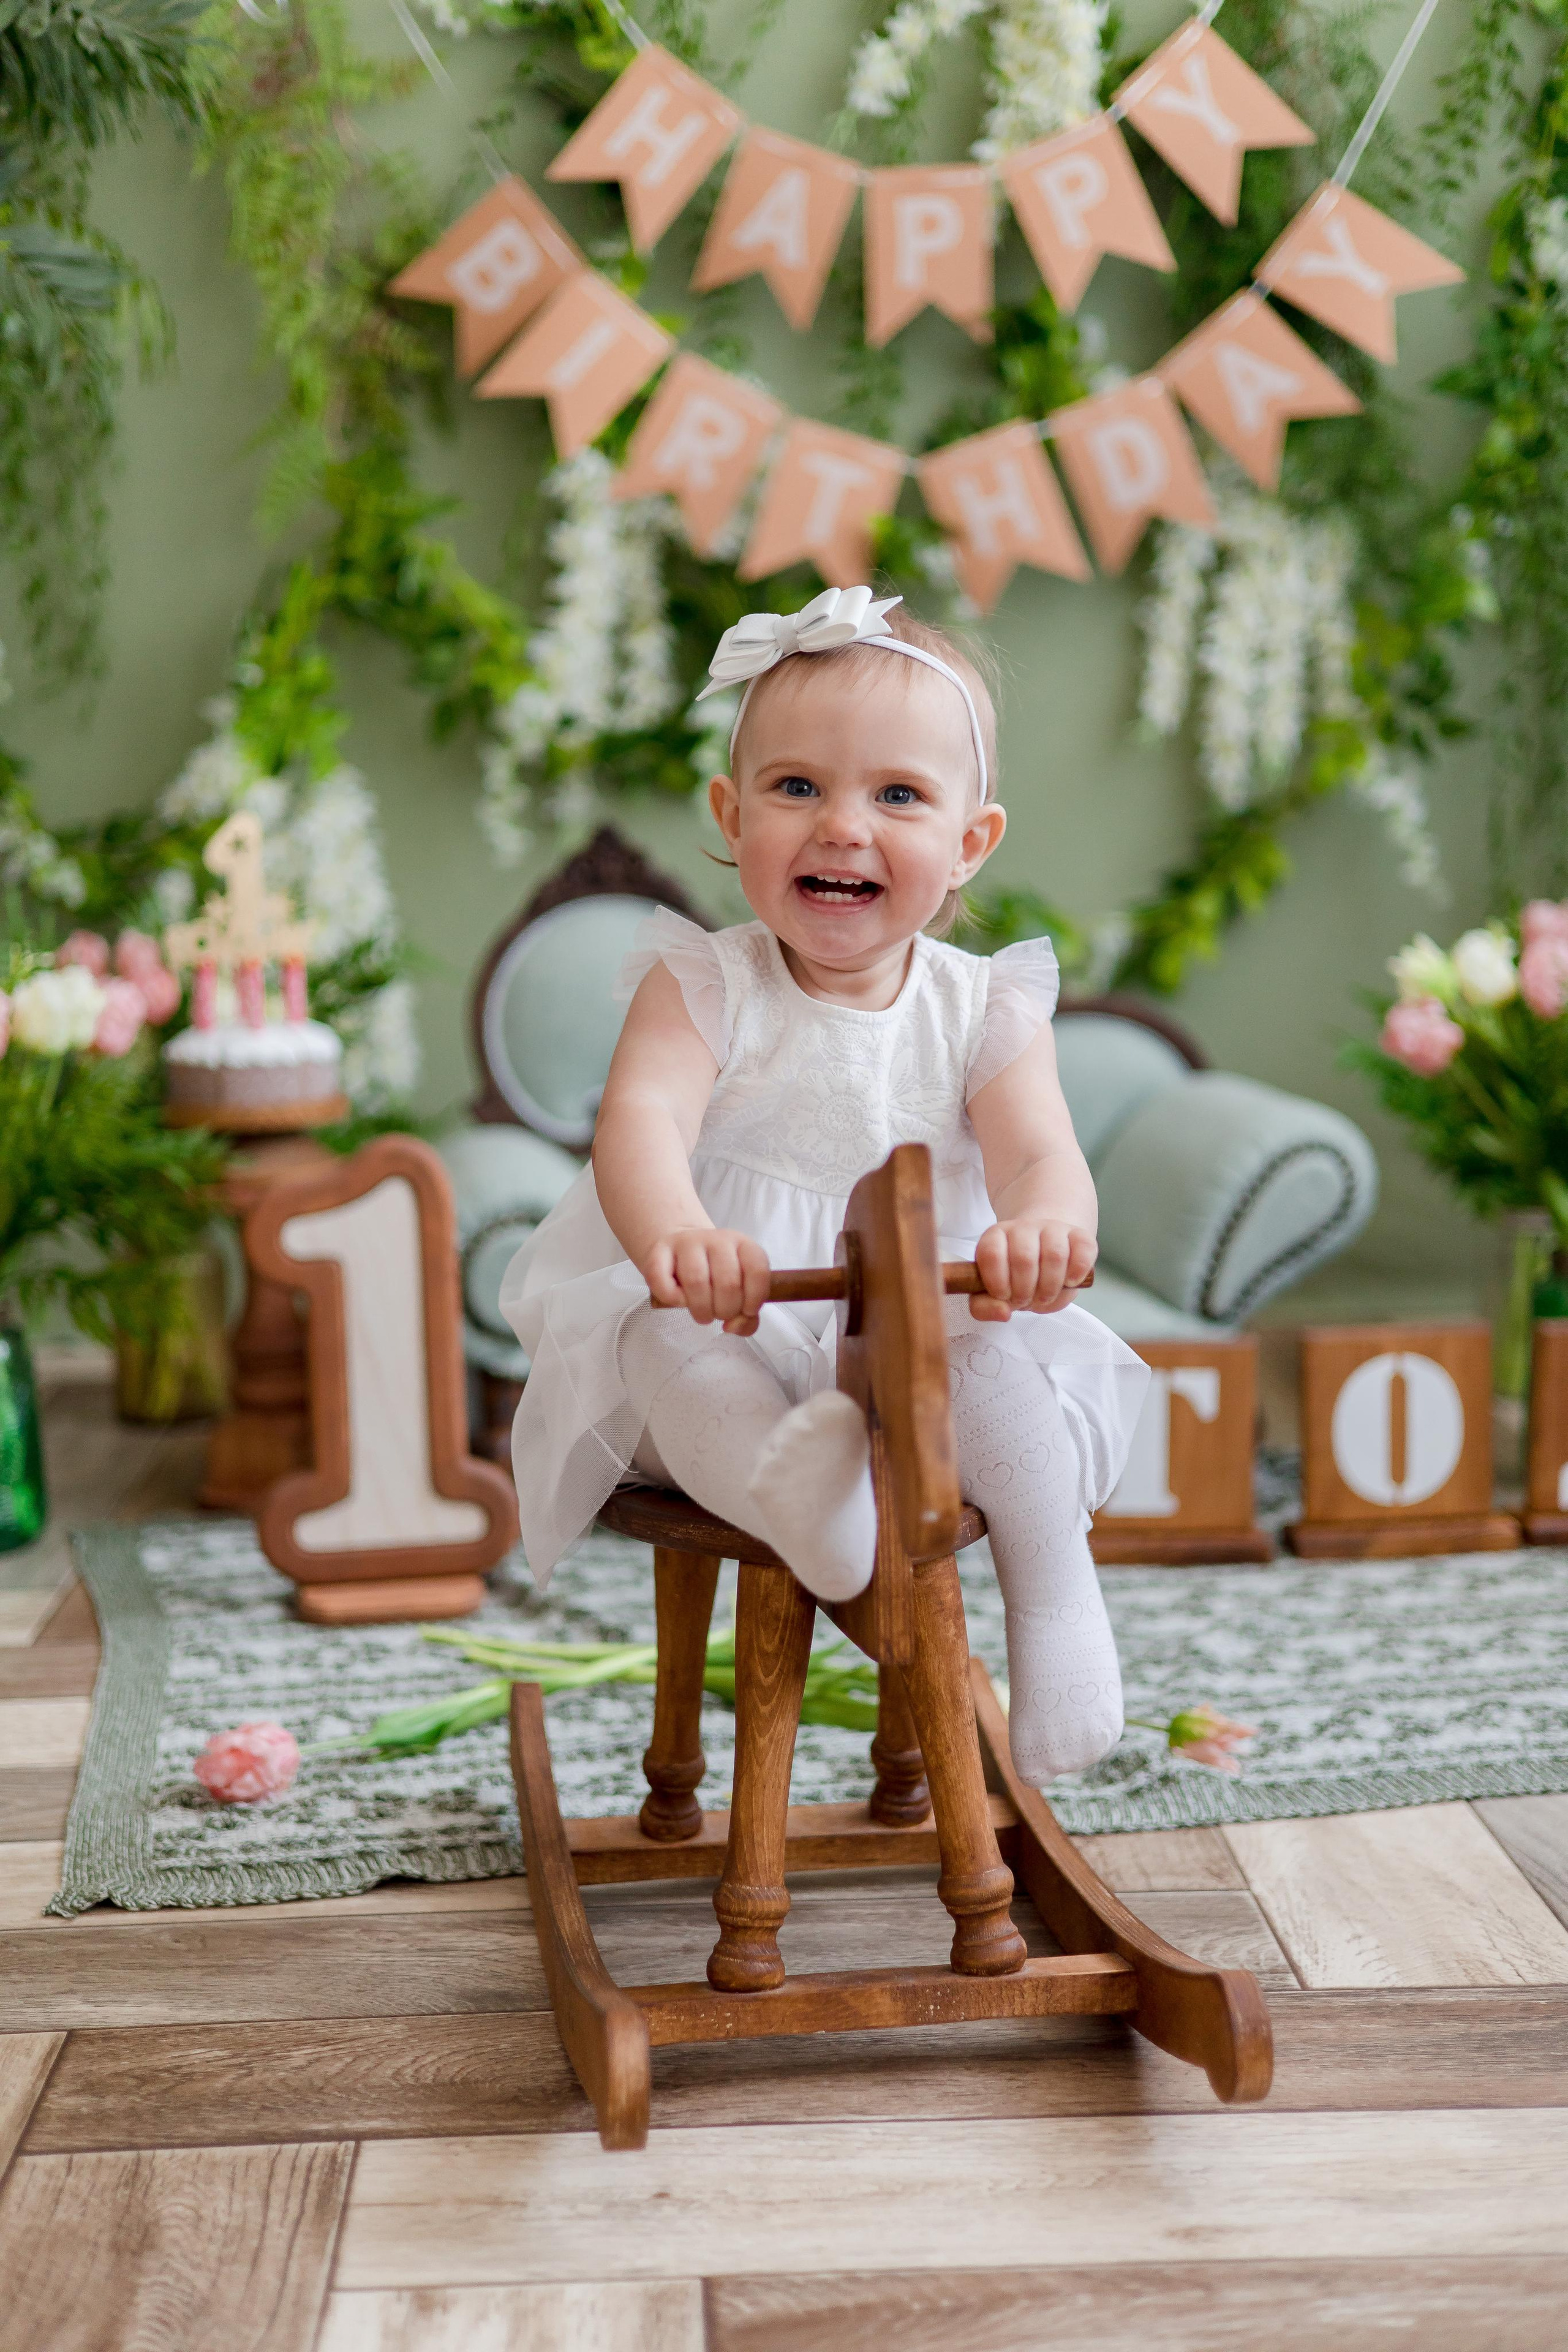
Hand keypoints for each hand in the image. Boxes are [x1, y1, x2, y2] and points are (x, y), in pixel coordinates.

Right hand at [645, 1226, 770, 1334]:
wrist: (681, 1250)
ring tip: (702, 1314)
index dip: (754, 1300)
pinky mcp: (660, 1250)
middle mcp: (717, 1239)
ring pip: (697, 1281)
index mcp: (743, 1245)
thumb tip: (733, 1326)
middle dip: (725, 1310)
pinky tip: (680, 1301)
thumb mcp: (739, 1291)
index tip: (745, 1311)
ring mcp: (687, 1242)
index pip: (757, 1271)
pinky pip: (663, 1281)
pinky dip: (673, 1299)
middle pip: (728, 1282)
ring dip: (701, 1309)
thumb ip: (747, 1316)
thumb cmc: (714, 1276)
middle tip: (719, 1314)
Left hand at [971, 1219, 1095, 1319]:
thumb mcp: (995, 1292)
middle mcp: (1023, 1227)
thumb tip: (1003, 1312)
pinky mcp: (1079, 1235)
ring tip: (1045, 1297)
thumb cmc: (1017, 1278)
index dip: (997, 1282)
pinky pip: (1083, 1250)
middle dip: (1025, 1291)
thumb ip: (986, 1305)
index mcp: (995, 1236)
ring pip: (1055, 1255)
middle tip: (1026, 1301)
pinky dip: (1077, 1272)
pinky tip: (1069, 1282)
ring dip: (1050, 1287)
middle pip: (1024, 1258)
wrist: (1044, 1256)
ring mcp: (1053, 1228)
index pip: (991, 1254)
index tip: (1004, 1296)